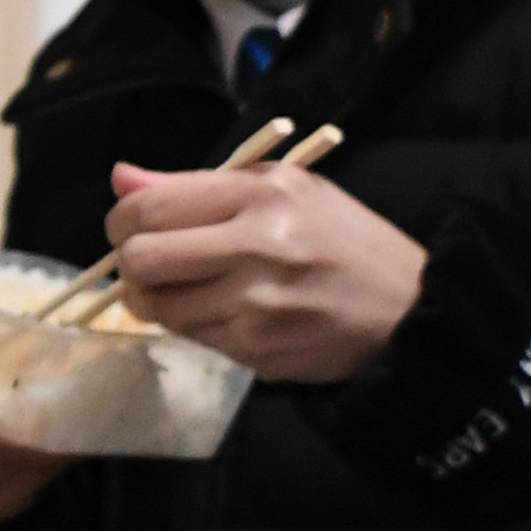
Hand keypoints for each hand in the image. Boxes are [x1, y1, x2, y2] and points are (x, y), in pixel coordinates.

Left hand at [104, 159, 425, 382]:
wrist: (409, 306)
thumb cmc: (343, 239)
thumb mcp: (283, 188)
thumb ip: (196, 185)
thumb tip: (122, 179)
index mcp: (261, 194)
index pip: (151, 208)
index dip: (121, 222)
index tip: (128, 229)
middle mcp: (256, 246)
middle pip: (142, 262)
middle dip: (130, 266)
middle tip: (148, 265)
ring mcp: (256, 305)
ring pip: (160, 309)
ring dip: (159, 302)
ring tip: (190, 290)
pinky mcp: (259, 351)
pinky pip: (196, 339)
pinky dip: (198, 327)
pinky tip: (230, 313)